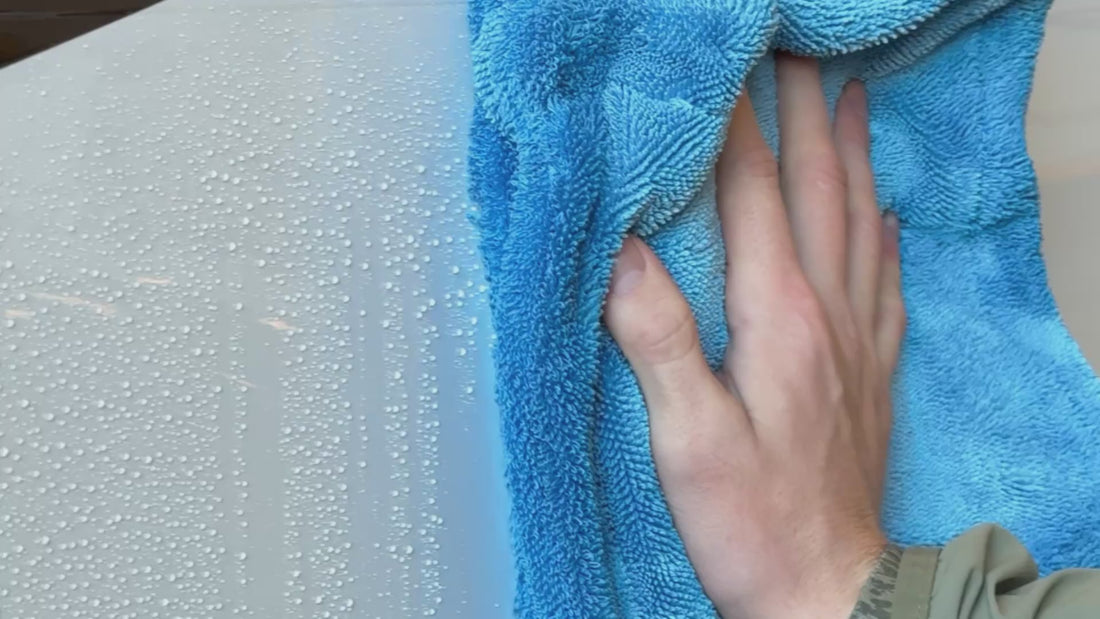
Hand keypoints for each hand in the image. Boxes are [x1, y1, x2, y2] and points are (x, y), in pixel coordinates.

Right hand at [603, 54, 904, 618]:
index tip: (729, 73)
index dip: (740, 128)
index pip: (755, 196)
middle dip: (806, 118)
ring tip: (854, 105)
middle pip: (818, 192)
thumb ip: (658, 338)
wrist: (829, 589)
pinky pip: (884, 283)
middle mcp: (826, 315)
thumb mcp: (685, 438)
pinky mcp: (869, 373)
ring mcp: (856, 342)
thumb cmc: (751, 522)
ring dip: (853, 158)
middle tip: (799, 61)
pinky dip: (882, 235)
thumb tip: (626, 252)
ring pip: (859, 224)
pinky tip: (885, 216)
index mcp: (776, 318)